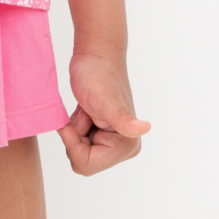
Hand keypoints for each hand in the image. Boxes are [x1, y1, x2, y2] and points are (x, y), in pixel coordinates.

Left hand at [56, 50, 150, 175]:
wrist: (95, 54)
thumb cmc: (98, 74)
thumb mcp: (105, 100)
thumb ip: (123, 120)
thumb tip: (145, 127)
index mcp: (126, 146)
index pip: (86, 164)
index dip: (74, 144)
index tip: (77, 120)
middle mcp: (122, 148)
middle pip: (82, 161)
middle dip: (75, 137)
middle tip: (84, 113)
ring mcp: (112, 141)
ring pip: (78, 151)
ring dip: (75, 129)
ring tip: (86, 109)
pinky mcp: (101, 133)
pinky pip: (78, 141)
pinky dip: (75, 126)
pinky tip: (84, 110)